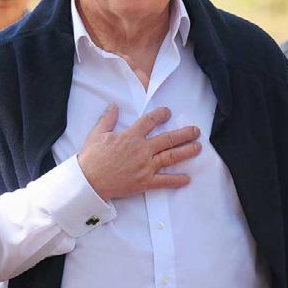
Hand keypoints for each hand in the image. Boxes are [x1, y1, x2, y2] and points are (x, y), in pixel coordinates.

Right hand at [78, 105, 200, 200]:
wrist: (89, 181)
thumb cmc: (91, 158)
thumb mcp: (96, 134)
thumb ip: (108, 119)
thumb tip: (114, 105)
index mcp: (130, 136)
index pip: (149, 121)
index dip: (160, 115)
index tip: (168, 112)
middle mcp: (142, 150)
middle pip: (168, 139)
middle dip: (184, 134)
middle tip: (195, 131)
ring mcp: (145, 166)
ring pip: (171, 157)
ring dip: (186, 151)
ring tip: (198, 148)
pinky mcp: (144, 182)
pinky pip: (164, 181)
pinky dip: (176, 180)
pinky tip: (187, 179)